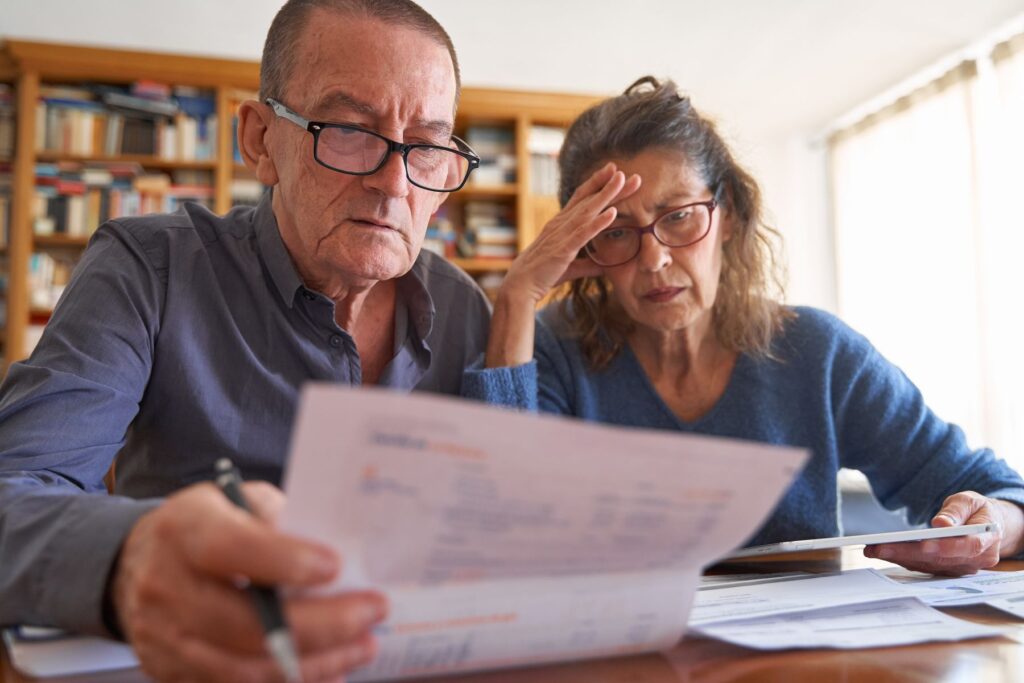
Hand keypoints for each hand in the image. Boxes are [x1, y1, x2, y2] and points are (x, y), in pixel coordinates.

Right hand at [113, 481, 386, 681]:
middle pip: (246, 623)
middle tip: (372, 612)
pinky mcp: (173, 673)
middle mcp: (167, 588)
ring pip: (246, 668)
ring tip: (363, 646)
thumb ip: (279, 517)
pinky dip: (293, 682)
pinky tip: (331, 669)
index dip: (285, 561)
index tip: (335, 567)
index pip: (230, 549)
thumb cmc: (205, 526)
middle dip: (323, 624)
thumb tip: (338, 546)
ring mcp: (166, 639)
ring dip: (317, 662)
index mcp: (185, 531)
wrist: (138, 564)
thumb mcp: (237, 499)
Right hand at [501, 162, 641, 305]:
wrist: (520, 285)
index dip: (597, 183)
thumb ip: (588, 265)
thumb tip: (605, 267)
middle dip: (607, 184)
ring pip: (587, 210)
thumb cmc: (542, 274)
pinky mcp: (563, 250)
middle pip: (588, 200)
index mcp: (560, 225)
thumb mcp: (569, 267)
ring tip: (622, 180)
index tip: (613, 170)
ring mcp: (561, 235)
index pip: (581, 199)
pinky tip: (612, 212)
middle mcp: (561, 224)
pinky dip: (598, 222)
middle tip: (624, 170)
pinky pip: (583, 233)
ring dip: (606, 194)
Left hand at [863, 491, 1023, 575]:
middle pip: (940, 559)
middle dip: (907, 553)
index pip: (967, 547)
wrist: (989, 524)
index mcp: (987, 541)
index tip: (922, 544)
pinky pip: (924, 566)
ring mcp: (961, 568)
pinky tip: (883, 552)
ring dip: (900, 558)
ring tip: (873, 549)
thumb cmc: (978, 511)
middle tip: (879, 547)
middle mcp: (976, 560)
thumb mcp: (970, 501)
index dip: (945, 547)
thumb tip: (941, 524)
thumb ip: (956, 512)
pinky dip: (903, 560)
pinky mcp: (948, 570)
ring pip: (929, 565)